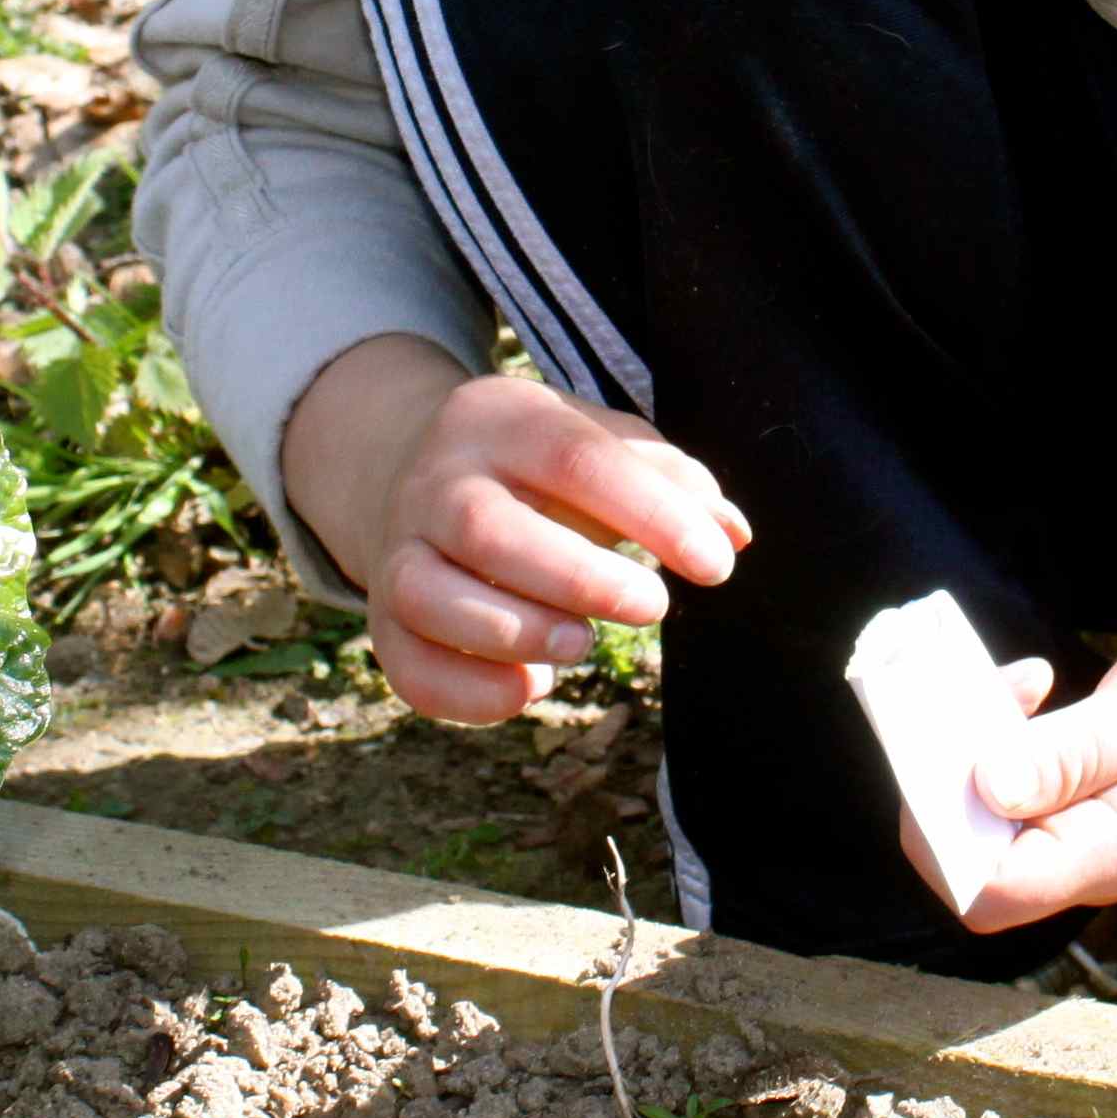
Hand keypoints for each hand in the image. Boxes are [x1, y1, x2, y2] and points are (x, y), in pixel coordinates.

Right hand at [286, 341, 747, 724]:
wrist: (419, 468)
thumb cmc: (542, 467)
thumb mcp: (602, 443)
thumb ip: (672, 481)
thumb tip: (731, 535)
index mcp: (506, 424)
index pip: (577, 460)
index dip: (652, 514)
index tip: (715, 566)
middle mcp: (439, 482)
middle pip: (486, 528)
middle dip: (579, 579)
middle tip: (653, 606)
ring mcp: (400, 549)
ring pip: (428, 595)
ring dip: (514, 632)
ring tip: (582, 643)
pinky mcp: (385, 617)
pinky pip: (407, 666)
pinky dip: (469, 693)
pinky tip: (531, 683)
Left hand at [918, 490, 1116, 935]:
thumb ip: (1067, 755)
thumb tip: (982, 786)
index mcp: (1107, 855)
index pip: (983, 891)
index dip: (937, 833)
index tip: (943, 750)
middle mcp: (1094, 857)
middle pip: (977, 853)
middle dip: (945, 778)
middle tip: (958, 695)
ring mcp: (1097, 829)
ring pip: (998, 812)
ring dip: (976, 747)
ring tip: (1010, 681)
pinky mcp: (1102, 795)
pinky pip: (1029, 783)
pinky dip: (1013, 735)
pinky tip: (1037, 685)